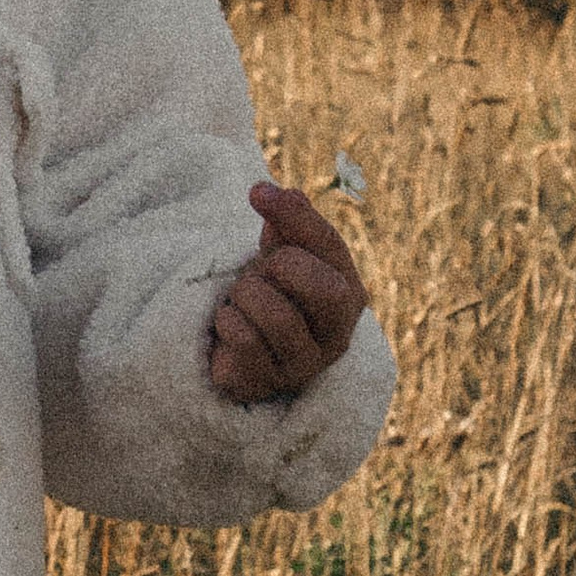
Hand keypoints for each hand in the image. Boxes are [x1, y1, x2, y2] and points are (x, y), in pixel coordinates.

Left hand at [209, 180, 366, 403]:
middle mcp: (337, 335)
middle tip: (261, 272)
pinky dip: (227, 322)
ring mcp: (304, 365)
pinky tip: (228, 323)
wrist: (237, 352)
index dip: (295, 216)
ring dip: (247, 295)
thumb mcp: (281, 254)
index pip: (332, 247)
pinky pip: (246, 341)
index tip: (257, 193)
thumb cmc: (268, 295)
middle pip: (328, 292)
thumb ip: (287, 225)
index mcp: (348, 294)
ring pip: (280, 318)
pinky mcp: (268, 384)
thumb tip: (281, 192)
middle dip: (280, 268)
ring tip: (241, 298)